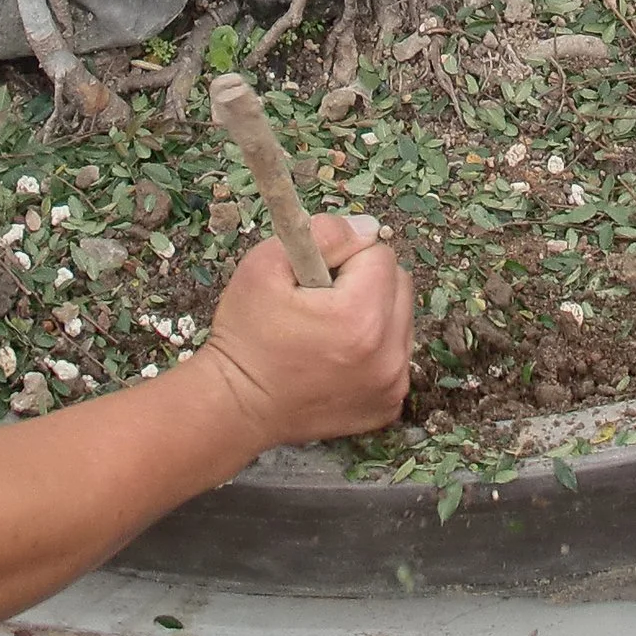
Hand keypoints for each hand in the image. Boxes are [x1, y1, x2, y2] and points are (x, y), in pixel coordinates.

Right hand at [193, 213, 413, 449]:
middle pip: (398, 285)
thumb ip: (322, 234)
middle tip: (322, 299)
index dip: (343, 257)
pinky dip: (374, 350)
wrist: (235, 407)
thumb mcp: (265, 266)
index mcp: (361, 318)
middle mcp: (388, 356)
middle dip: (366, 282)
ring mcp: (391, 386)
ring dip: (374, 314)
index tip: (313, 278)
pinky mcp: (387, 407)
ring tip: (329, 330)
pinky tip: (337, 357)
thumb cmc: (245, 336)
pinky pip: (396, 356)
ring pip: (401, 320)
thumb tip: (367, 228)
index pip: (379, 254)